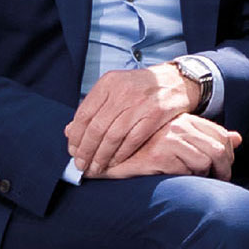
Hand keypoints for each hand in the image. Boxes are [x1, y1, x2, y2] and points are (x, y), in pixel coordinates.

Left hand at [65, 63, 199, 173]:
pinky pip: (133, 140)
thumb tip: (70, 131)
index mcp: (109, 83)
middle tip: (81, 165)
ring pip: (113, 136)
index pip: (83, 114)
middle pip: (96, 128)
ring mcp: (140, 102)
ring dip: (101, 156)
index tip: (73, 151)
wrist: (178, 80)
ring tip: (95, 168)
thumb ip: (95, 107)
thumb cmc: (143, 88)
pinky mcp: (156, 114)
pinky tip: (115, 162)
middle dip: (86, 151)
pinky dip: (121, 154)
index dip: (75, 137)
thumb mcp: (116, 88)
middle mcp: (122, 91)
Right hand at [95, 114, 240, 180]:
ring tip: (192, 179)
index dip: (229, 155)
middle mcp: (179, 126)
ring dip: (202, 176)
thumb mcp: (181, 139)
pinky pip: (186, 172)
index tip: (224, 169)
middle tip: (218, 181)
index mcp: (186, 120)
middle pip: (218, 149)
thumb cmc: (148, 151)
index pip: (222, 135)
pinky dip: (185, 179)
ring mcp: (168, 139)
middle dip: (223, 170)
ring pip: (205, 162)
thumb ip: (208, 137)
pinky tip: (174, 178)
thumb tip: (238, 138)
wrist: (115, 161)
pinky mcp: (158, 156)